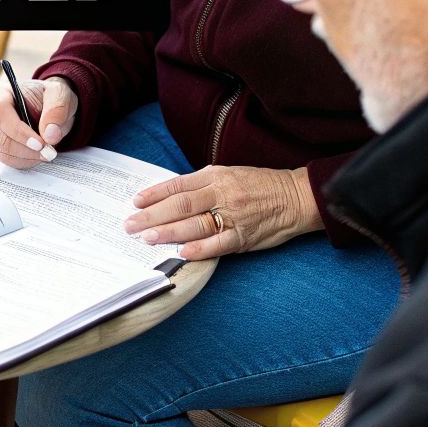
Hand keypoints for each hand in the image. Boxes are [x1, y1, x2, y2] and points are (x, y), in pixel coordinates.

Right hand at [0, 76, 77, 168]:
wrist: (48, 109)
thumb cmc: (48, 98)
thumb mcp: (59, 95)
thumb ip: (57, 110)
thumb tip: (50, 134)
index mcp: (0, 96)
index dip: (17, 130)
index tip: (40, 143)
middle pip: (1, 138)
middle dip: (28, 149)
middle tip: (50, 151)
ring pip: (5, 153)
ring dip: (29, 156)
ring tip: (47, 150)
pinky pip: (9, 161)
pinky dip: (27, 160)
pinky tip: (38, 152)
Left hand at [122, 166, 321, 260]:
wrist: (297, 197)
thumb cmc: (260, 185)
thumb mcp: (230, 174)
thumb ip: (202, 183)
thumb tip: (171, 194)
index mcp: (216, 176)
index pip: (178, 185)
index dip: (155, 194)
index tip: (135, 202)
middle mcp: (222, 194)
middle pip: (180, 206)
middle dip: (152, 216)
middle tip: (130, 225)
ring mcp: (234, 216)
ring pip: (195, 224)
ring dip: (168, 232)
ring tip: (147, 238)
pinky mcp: (245, 236)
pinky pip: (218, 244)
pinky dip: (199, 249)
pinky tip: (181, 252)